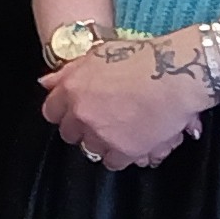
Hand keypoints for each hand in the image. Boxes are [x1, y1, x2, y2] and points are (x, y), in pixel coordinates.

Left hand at [41, 34, 209, 169]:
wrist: (174, 76)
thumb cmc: (143, 60)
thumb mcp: (97, 56)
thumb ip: (68, 73)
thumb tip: (45, 83)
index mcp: (71, 89)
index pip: (52, 111)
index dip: (64, 113)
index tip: (73, 114)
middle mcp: (81, 112)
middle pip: (69, 133)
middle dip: (82, 129)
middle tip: (100, 123)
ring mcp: (100, 132)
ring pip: (90, 149)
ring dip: (101, 143)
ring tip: (119, 133)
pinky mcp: (123, 149)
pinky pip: (112, 162)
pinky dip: (120, 157)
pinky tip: (130, 147)